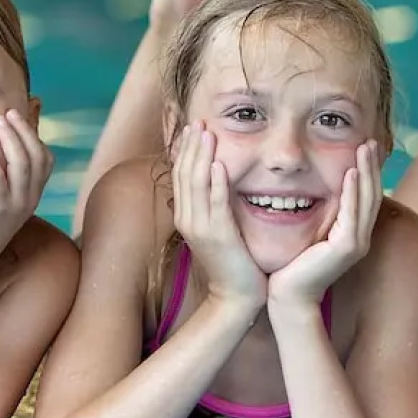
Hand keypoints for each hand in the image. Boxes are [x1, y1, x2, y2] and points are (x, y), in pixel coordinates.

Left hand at [0, 109, 52, 272]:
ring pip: (23, 162)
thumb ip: (1, 175)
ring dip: (11, 137)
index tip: (20, 114)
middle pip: (37, 154)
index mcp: (33, 195)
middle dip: (24, 129)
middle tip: (7, 112)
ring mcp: (17, 205)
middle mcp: (30, 198)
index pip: (46, 158)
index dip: (35, 134)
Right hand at [171, 122, 266, 308]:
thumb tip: (217, 180)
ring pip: (196, 184)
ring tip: (206, 132)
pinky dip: (217, 182)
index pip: (182, 174)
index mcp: (186, 215)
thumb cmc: (233, 262)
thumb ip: (214, 205)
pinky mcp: (217, 236)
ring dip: (201, 156)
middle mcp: (187, 218)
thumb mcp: (218, 228)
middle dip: (191, 145)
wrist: (235, 296)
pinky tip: (220, 164)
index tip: (193, 126)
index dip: (185, 149)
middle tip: (198, 120)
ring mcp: (200, 227)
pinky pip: (215, 203)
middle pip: (185, 173)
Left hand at [267, 141, 382, 309]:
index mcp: (352, 233)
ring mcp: (356, 243)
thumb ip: (316, 217)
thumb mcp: (308, 235)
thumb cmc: (292, 267)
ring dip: (366, 172)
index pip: (365, 196)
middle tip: (369, 141)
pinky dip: (353, 191)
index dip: (367, 172)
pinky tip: (351, 172)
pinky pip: (353, 213)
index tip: (363, 147)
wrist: (288, 297)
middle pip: (372, 194)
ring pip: (367, 200)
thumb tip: (306, 194)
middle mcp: (359, 237)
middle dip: (371, 166)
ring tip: (364, 148)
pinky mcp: (346, 247)